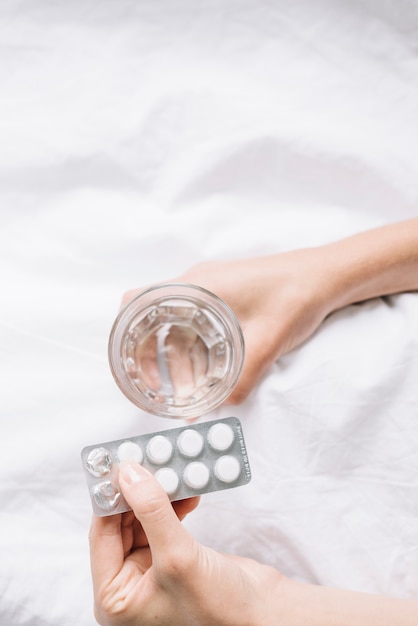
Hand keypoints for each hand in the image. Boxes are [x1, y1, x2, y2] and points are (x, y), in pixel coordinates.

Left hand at [89, 462, 281, 625]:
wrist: (264, 616)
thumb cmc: (219, 610)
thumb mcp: (178, 557)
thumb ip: (151, 511)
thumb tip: (128, 474)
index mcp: (115, 597)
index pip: (102, 534)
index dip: (110, 496)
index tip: (119, 463)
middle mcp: (128, 584)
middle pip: (121, 523)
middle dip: (137, 491)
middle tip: (146, 459)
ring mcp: (151, 571)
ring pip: (144, 518)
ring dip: (157, 494)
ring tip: (169, 470)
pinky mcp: (173, 558)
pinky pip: (164, 522)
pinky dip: (174, 504)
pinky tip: (186, 490)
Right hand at [123, 248, 333, 403]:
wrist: (325, 277)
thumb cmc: (295, 297)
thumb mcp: (266, 343)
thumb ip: (240, 380)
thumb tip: (219, 407)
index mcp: (197, 286)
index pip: (139, 302)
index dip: (128, 337)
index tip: (132, 370)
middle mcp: (197, 285)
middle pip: (157, 324)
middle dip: (156, 362)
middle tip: (161, 394)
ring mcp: (211, 291)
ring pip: (181, 332)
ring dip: (182, 365)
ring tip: (191, 397)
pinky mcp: (226, 300)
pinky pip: (199, 329)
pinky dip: (199, 355)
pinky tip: (209, 378)